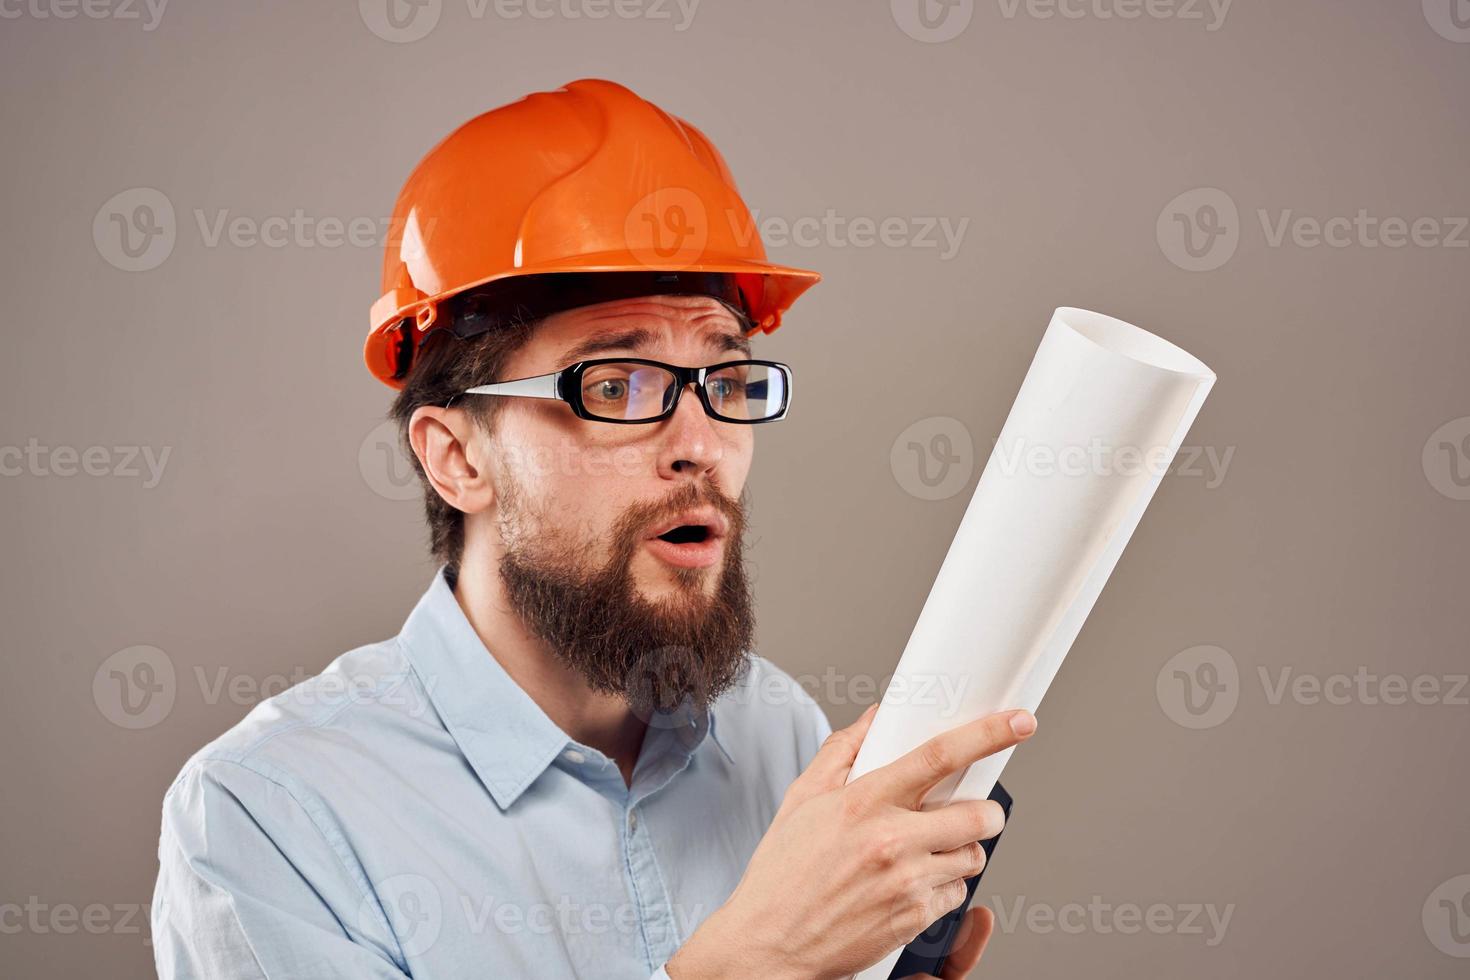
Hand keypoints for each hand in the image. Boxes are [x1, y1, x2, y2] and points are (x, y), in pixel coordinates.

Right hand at [666, 703, 1035, 979]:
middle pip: (978, 814)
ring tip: (928, 850)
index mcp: (862, 802)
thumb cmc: (781, 874)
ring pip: (971, 856)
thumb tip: (873, 718)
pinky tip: (913, 883)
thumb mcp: (802, 800)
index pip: (938, 756)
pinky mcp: (913, 919)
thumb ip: (841, 753)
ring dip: (961, 850)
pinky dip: (944, 887)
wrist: (769, 943)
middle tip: (970, 811)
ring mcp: (906, 883)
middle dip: (985, 811)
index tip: (1018, 723)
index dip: (987, 734)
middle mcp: (890, 840)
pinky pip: (955, 895)